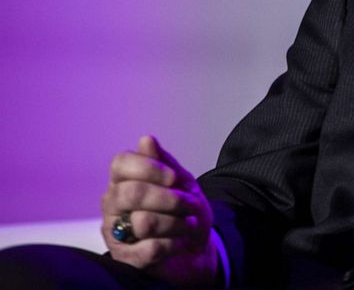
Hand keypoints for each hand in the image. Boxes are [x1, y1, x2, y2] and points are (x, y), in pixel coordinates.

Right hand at [101, 136, 217, 286]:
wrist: (196, 247)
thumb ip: (163, 162)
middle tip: (188, 204)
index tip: (173, 178)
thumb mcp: (182, 182)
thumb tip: (146, 139)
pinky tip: (178, 242)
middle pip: (131, 193)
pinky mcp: (125, 259)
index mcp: (123, 180)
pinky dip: (175, 243)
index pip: (120, 163)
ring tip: (186, 224)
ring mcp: (115, 232)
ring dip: (177, 223)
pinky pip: (152, 248)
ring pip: (144, 222)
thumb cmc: (184, 211)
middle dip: (169, 199)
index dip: (149, 168)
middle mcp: (112, 204)